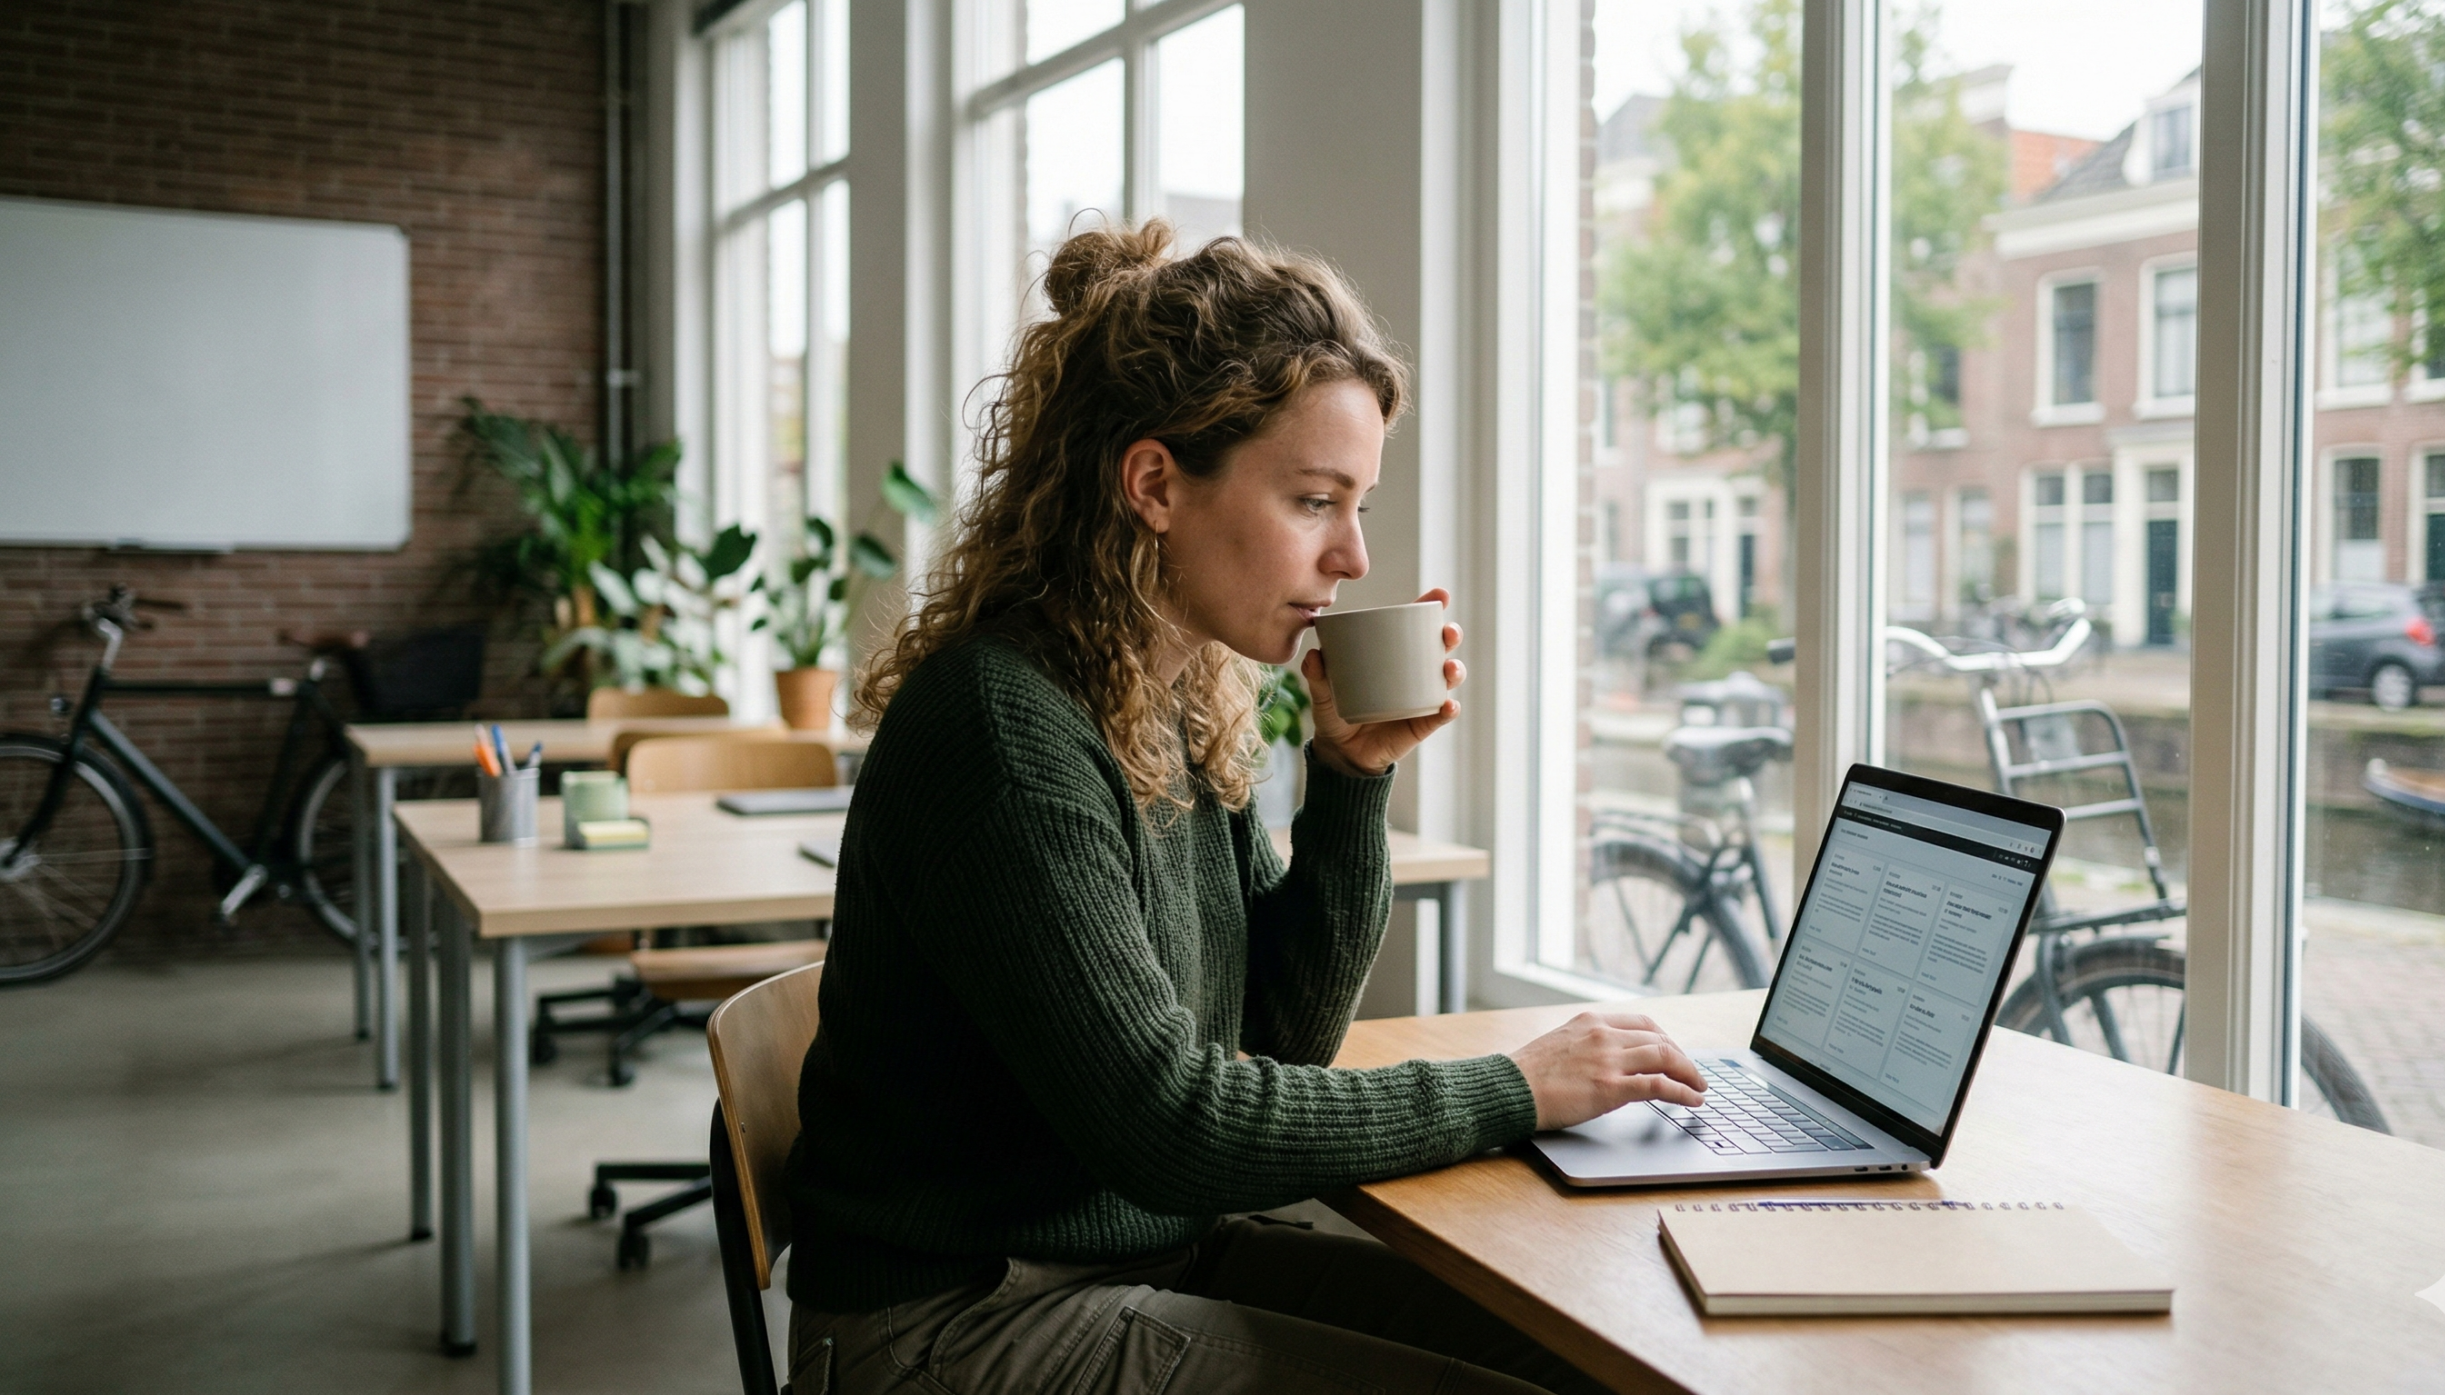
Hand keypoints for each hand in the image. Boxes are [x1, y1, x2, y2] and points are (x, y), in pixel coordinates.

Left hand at [1302, 588, 1464, 777]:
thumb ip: (1318, 676)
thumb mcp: (1323, 693)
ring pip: (1447, 679)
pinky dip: (1448, 709)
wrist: (1341, 753)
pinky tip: (1448, 705)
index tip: (1440, 596)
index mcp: (1393, 655)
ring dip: (1454, 670)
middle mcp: (1414, 672)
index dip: (1431, 609)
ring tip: (1449, 669)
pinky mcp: (1422, 724)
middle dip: (1450, 635)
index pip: (1415, 627)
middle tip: (1448, 632)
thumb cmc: (1336, 713)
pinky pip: (1441, 715)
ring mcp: (1421, 697)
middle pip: (1440, 648)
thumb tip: (1314, 655)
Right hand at [1506, 1011, 1706, 1130]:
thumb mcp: (1561, 1044)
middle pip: (1659, 1039)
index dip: (1666, 1039)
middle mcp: (1603, 1035)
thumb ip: (1589, 1045)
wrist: (1508, 1090)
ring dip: (1689, 1073)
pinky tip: (1693, 1100)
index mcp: (1591, 1021)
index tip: (1675, 1053)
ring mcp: (1608, 1060)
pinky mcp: (1610, 1087)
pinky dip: (1682, 1092)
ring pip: (1665, 1057)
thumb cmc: (1528, 1074)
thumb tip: (1612, 1060)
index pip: (1643, 1023)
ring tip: (1699, 1088)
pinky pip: (1658, 1086)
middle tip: (1693, 1074)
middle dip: (1682, 1057)